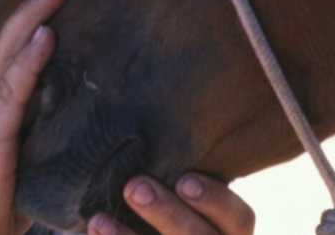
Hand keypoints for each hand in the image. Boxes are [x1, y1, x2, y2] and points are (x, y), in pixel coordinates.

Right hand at [0, 0, 67, 234]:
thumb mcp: (19, 169)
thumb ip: (40, 142)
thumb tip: (83, 127)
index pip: (11, 51)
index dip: (37, 17)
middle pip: (8, 39)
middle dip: (40, 3)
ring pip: (7, 53)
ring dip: (37, 16)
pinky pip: (11, 92)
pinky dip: (30, 60)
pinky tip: (48, 36)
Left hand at [88, 174, 254, 234]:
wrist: (139, 226)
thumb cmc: (162, 197)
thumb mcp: (177, 186)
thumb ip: (175, 169)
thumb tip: (150, 111)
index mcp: (228, 230)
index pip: (239, 219)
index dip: (216, 201)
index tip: (185, 179)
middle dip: (168, 214)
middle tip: (135, 186)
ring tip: (98, 219)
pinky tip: (95, 228)